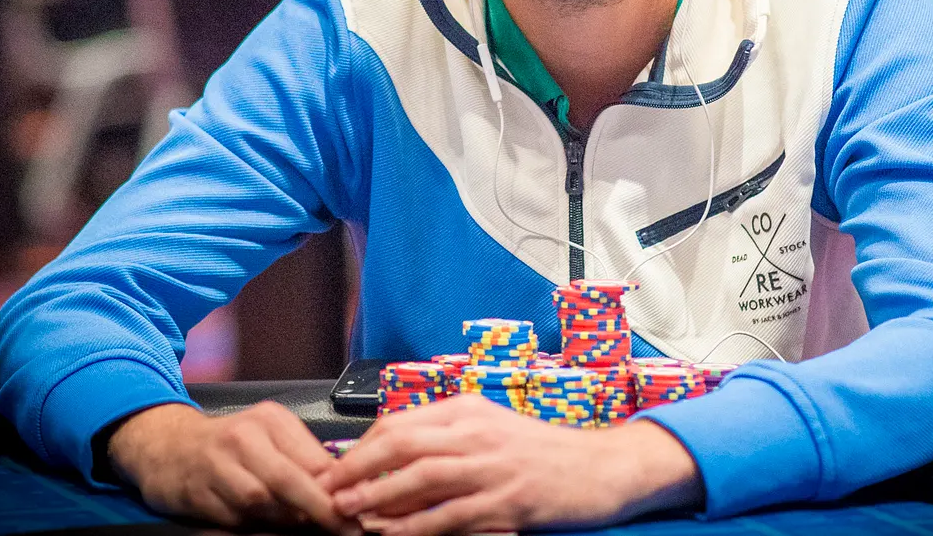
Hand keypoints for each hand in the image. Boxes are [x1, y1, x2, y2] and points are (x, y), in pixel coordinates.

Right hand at [107, 401, 355, 531]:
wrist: (168, 446)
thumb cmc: (229, 443)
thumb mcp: (270, 436)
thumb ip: (303, 457)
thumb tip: (341, 487)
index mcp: (270, 420)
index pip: (314, 458)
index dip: (337, 490)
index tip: (357, 510)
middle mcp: (243, 438)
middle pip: (289, 480)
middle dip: (319, 510)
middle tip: (343, 529)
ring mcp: (217, 465)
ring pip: (261, 503)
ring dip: (284, 520)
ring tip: (300, 525)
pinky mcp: (196, 492)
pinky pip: (234, 518)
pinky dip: (252, 526)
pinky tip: (263, 525)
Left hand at [329, 394, 702, 535]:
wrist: (604, 468)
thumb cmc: (545, 452)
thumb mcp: (494, 428)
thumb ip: (449, 436)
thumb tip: (394, 453)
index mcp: (470, 410)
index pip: (401, 421)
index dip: (361, 447)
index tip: (336, 469)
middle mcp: (478, 432)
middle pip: (402, 444)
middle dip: (357, 469)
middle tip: (328, 493)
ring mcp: (493, 468)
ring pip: (420, 478)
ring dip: (378, 498)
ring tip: (349, 515)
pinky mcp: (508, 503)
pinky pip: (450, 517)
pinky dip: (416, 528)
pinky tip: (393, 535)